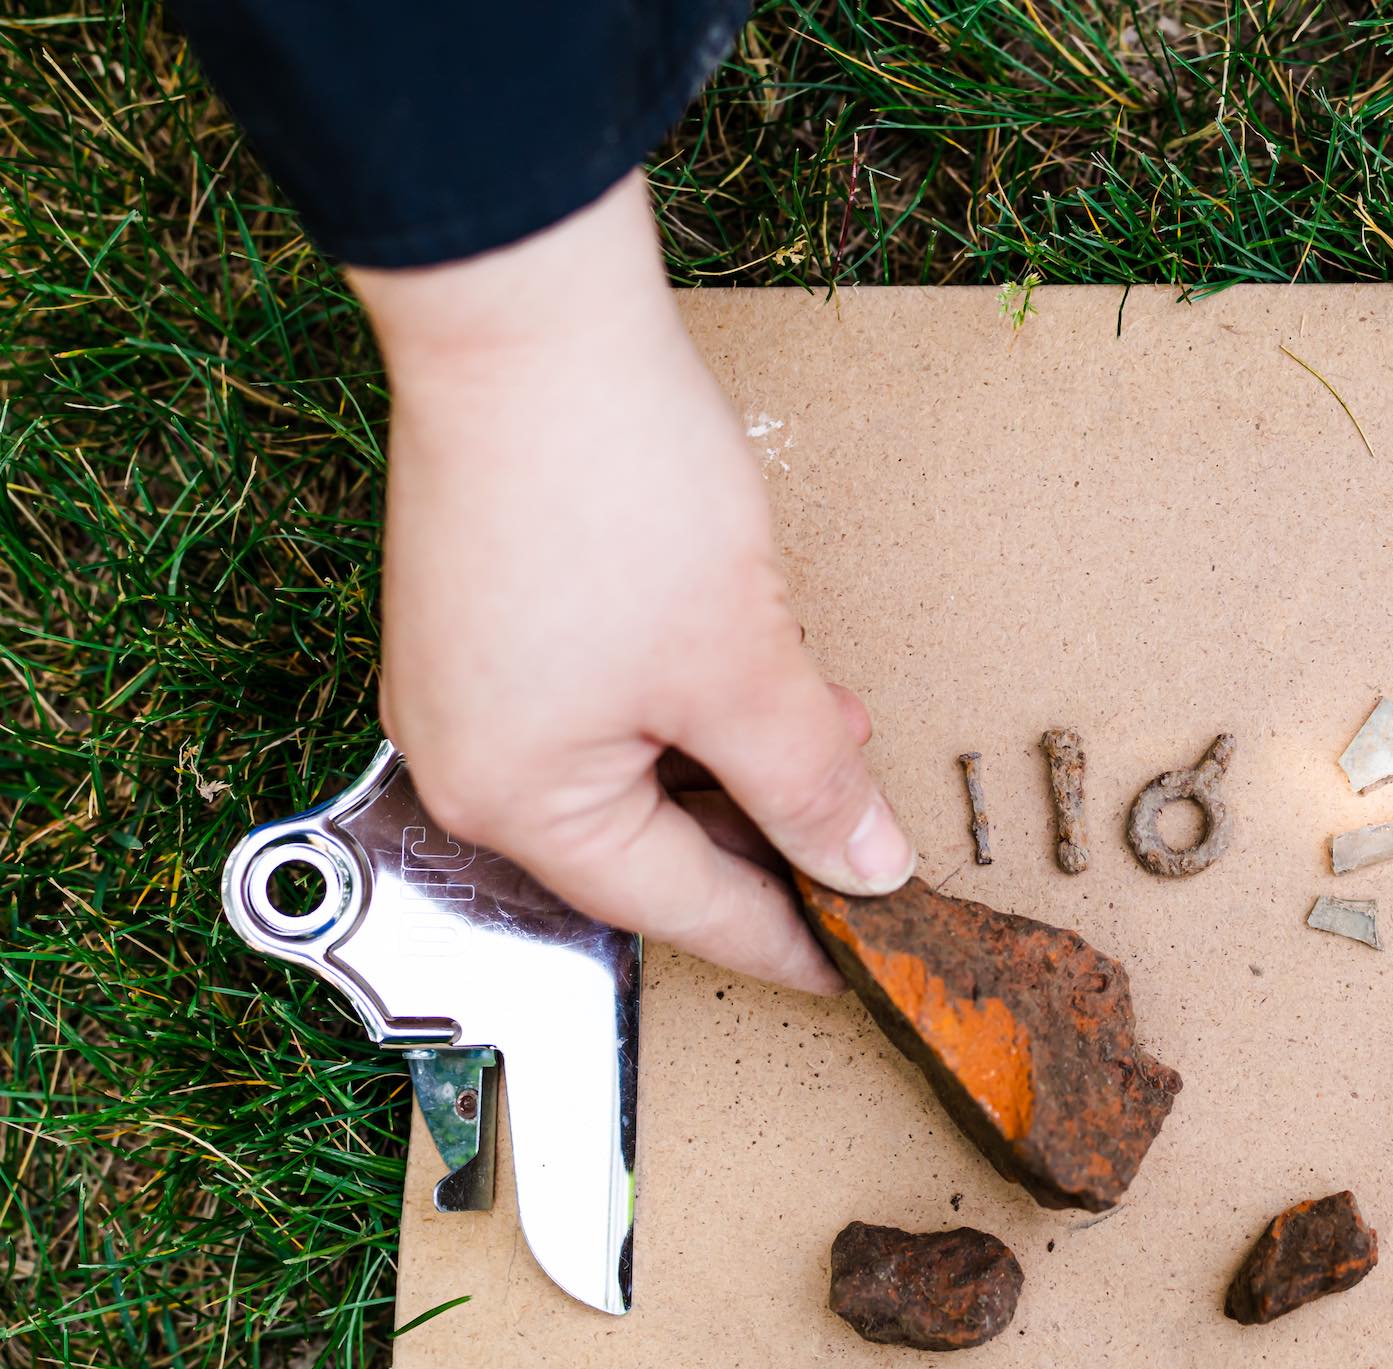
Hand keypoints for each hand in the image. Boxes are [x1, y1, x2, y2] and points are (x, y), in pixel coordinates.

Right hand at [354, 174, 910, 993]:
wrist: (525, 326)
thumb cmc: (613, 492)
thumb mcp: (742, 666)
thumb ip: (808, 786)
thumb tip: (866, 869)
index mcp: (519, 803)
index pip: (681, 910)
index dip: (787, 938)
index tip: (861, 968)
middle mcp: (472, 762)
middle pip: (651, 844)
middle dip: (771, 836)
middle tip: (872, 842)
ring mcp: (469, 689)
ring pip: (635, 768)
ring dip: (742, 761)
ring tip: (833, 730)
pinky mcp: (489, 623)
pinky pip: (605, 704)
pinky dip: (691, 704)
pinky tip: (765, 671)